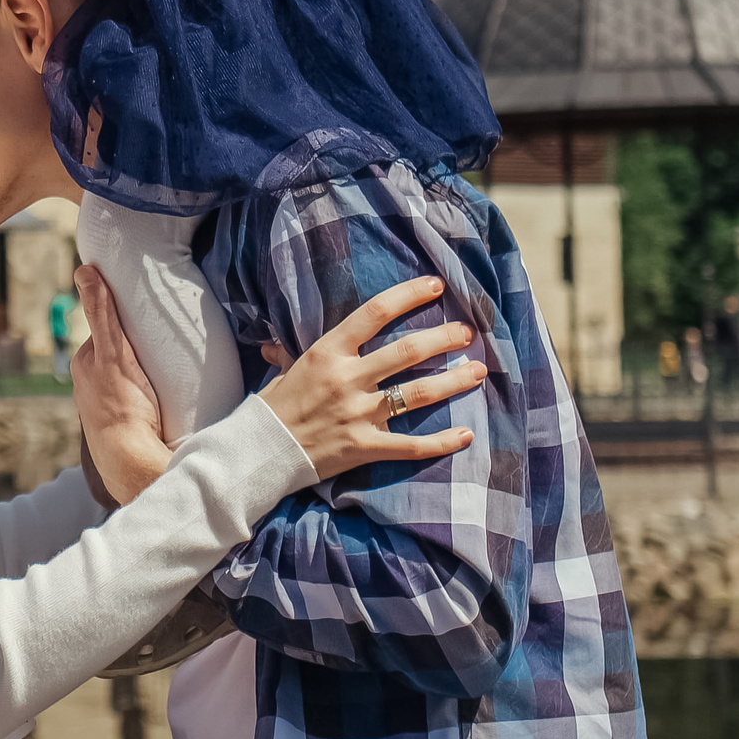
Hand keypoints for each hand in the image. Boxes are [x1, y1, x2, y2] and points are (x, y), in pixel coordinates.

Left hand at [68, 265, 169, 505]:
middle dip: (137, 350)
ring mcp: (105, 408)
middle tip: (165, 349)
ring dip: (145, 375)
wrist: (131, 460)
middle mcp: (88, 386)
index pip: (107, 331)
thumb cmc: (122, 405)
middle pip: (117, 356)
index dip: (127, 322)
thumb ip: (100, 312)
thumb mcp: (112, 350)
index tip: (150, 319)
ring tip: (169, 376)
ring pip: (127, 380)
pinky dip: (148, 398)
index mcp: (84, 364)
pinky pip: (136, 403)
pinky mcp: (122, 427)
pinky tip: (163, 402)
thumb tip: (84, 269)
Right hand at [259, 278, 484, 480]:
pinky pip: (411, 445)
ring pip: (418, 393)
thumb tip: (278, 342)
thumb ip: (294, 352)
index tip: (435, 286)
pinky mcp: (365, 446)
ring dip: (454, 381)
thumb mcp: (285, 369)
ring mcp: (358, 413)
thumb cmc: (274, 407)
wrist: (259, 452)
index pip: (375, 313)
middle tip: (468, 332)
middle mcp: (347, 378)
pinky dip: (441, 442)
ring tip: (479, 370)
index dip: (409, 296)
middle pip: (407, 351)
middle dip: (444, 338)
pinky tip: (466, 436)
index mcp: (328, 352)